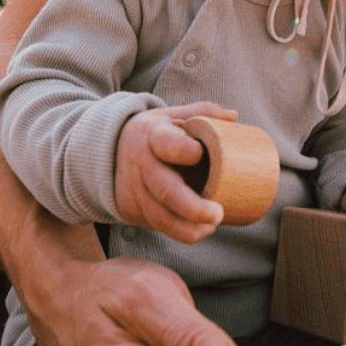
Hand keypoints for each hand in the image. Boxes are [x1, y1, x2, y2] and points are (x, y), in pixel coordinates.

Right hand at [115, 102, 235, 242]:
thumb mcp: (173, 115)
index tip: (201, 154)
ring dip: (188, 229)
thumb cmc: (155, 132)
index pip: (167, 144)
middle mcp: (142, 164)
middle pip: (165, 191)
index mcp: (154, 135)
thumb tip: (234, 117)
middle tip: (218, 214)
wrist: (111, 148)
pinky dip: (180, 233)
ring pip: (160, 217)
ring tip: (212, 226)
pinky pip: (156, 226)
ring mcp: (135, 190)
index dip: (185, 150)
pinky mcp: (132, 210)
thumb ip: (203, 113)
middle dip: (193, 208)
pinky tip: (200, 230)